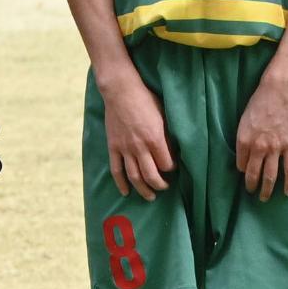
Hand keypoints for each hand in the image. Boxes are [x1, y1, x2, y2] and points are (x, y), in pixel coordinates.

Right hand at [95, 64, 172, 197]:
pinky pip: (116, 170)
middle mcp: (140, 147)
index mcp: (155, 138)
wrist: (121, 91)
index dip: (171, 169)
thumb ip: (167, 134)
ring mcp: (125, 149)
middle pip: (151, 175)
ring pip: (134, 177)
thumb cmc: (146, 99)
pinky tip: (126, 192)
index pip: (166, 164)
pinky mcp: (113, 147)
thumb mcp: (164, 115)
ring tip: (150, 196)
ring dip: (143, 189)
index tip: (173, 168)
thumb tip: (173, 150)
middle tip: (164, 188)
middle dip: (159, 185)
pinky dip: (121, 183)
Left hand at [234, 71, 287, 199]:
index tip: (246, 173)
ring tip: (265, 198)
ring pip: (270, 176)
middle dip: (252, 186)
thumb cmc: (259, 103)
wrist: (279, 92)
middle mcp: (258, 149)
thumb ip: (244, 139)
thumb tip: (245, 154)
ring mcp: (275, 149)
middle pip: (253, 174)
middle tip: (252, 193)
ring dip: (267, 189)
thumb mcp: (243, 121)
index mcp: (243, 142)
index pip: (240, 165)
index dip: (242, 171)